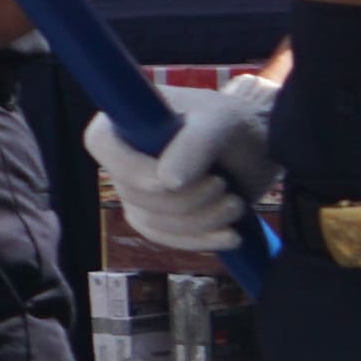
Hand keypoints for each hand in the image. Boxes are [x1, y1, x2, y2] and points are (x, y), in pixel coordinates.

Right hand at [80, 71, 280, 257]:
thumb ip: (194, 144)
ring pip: (152, 221)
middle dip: (185, 200)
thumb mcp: (221, 122)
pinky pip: (165, 239)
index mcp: (127, 120)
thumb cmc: (235, 124)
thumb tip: (166, 182)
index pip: (101, 144)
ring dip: (200, 220)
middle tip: (224, 187)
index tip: (172, 182)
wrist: (258, 151)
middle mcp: (124, 156)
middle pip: (133, 193)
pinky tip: (231, 235)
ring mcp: (138, 190)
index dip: (131, 170)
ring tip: (236, 204)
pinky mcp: (157, 217)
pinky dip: (199, 240)